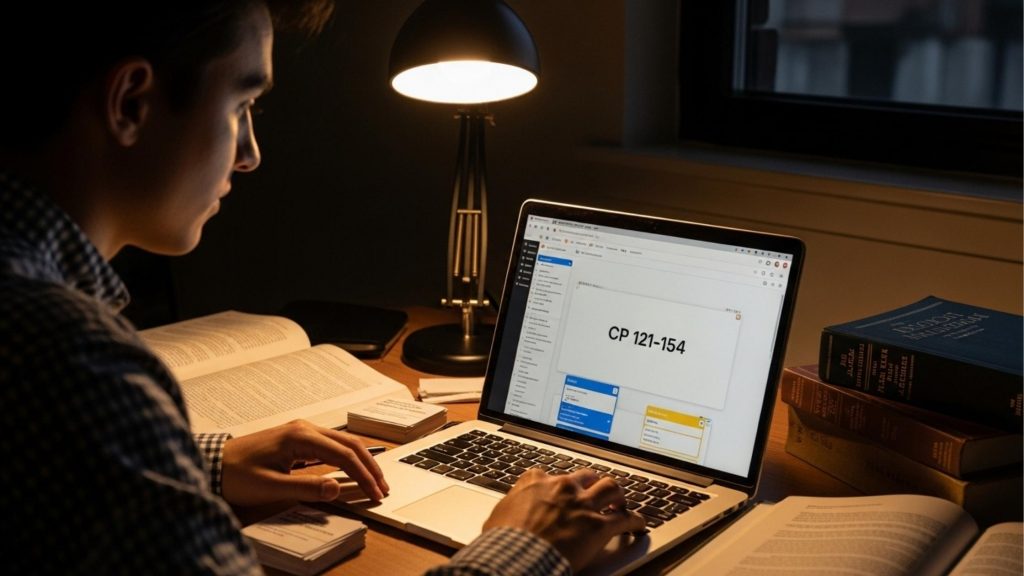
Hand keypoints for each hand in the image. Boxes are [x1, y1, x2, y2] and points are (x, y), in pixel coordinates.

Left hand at [220, 419, 388, 505]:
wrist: (213, 463)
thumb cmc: (237, 474)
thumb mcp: (270, 486)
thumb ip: (306, 487)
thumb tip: (337, 487)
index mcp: (300, 437)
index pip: (343, 455)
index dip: (363, 475)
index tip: (375, 493)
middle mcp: (305, 429)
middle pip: (349, 444)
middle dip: (370, 466)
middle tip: (383, 487)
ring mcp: (302, 432)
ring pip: (342, 443)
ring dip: (361, 461)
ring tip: (374, 480)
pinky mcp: (298, 439)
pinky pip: (330, 446)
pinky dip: (346, 459)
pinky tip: (352, 471)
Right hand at [483, 468, 645, 571]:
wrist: (517, 555)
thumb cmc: (503, 540)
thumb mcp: (498, 516)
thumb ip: (509, 508)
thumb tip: (505, 517)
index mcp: (536, 482)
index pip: (548, 473)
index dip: (555, 483)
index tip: (557, 490)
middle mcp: (562, 487)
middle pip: (585, 475)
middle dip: (591, 483)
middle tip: (595, 492)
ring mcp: (583, 505)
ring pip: (610, 487)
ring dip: (617, 494)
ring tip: (620, 502)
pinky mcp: (599, 526)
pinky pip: (625, 519)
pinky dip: (635, 521)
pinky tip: (639, 525)